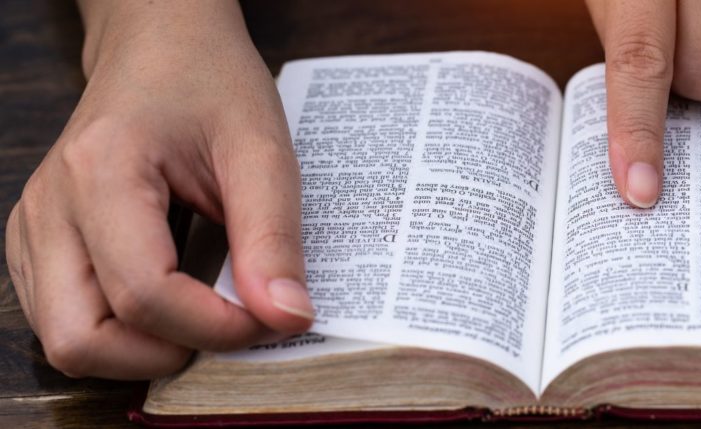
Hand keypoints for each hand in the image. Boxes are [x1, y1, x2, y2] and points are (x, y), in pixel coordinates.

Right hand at [5, 0, 312, 379]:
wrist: (162, 45)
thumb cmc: (209, 81)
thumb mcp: (260, 148)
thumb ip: (272, 236)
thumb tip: (287, 318)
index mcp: (101, 173)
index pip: (144, 294)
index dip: (215, 326)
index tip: (272, 317)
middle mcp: (49, 207)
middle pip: (80, 339)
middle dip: (164, 355)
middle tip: (228, 326)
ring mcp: (36, 227)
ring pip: (66, 339)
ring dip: (140, 349)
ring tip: (203, 313)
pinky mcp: (41, 241)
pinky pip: (67, 317)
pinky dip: (122, 331)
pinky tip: (172, 300)